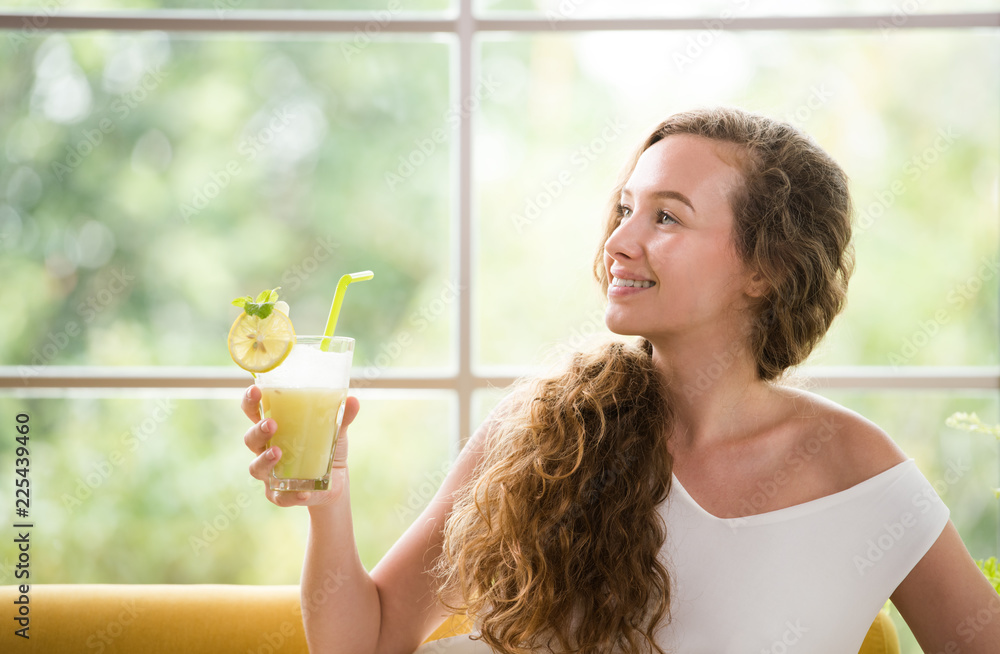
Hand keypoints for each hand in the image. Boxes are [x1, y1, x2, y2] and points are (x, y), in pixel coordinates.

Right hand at [241, 384, 360, 507]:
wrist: (335, 483)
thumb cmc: (325, 448)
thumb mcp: (335, 431)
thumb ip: (341, 417)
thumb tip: (354, 400)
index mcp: (275, 429)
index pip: (254, 412)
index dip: (250, 401)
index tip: (255, 390)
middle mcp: (265, 450)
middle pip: (250, 439)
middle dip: (258, 431)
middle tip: (271, 424)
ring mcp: (270, 474)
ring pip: (256, 468)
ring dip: (265, 460)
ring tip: (278, 453)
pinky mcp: (280, 495)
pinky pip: (280, 497)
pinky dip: (291, 495)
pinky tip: (303, 492)